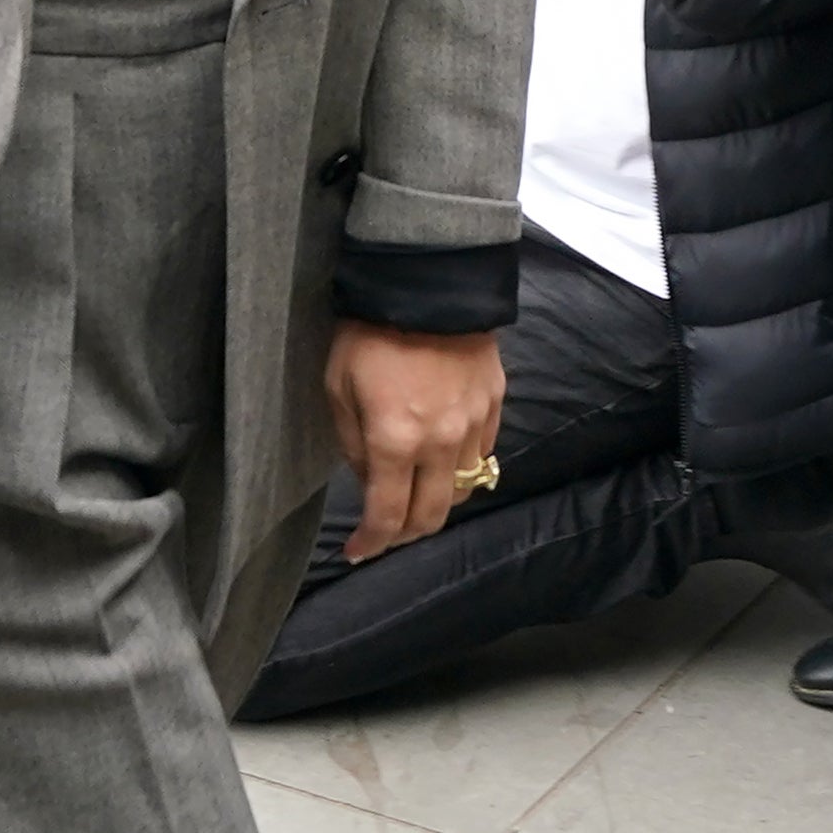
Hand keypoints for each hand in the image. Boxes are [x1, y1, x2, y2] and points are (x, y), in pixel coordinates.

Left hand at [328, 319, 506, 553]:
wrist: (428, 280)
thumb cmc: (370, 331)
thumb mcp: (338, 386)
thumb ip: (352, 443)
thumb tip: (367, 479)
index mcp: (395, 441)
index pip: (387, 516)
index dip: (371, 543)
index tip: (357, 552)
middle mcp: (441, 444)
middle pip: (432, 515)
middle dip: (406, 533)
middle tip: (386, 531)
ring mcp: (474, 425)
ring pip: (462, 490)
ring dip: (436, 501)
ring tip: (415, 494)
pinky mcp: (495, 404)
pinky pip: (482, 454)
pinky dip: (461, 468)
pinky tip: (443, 458)